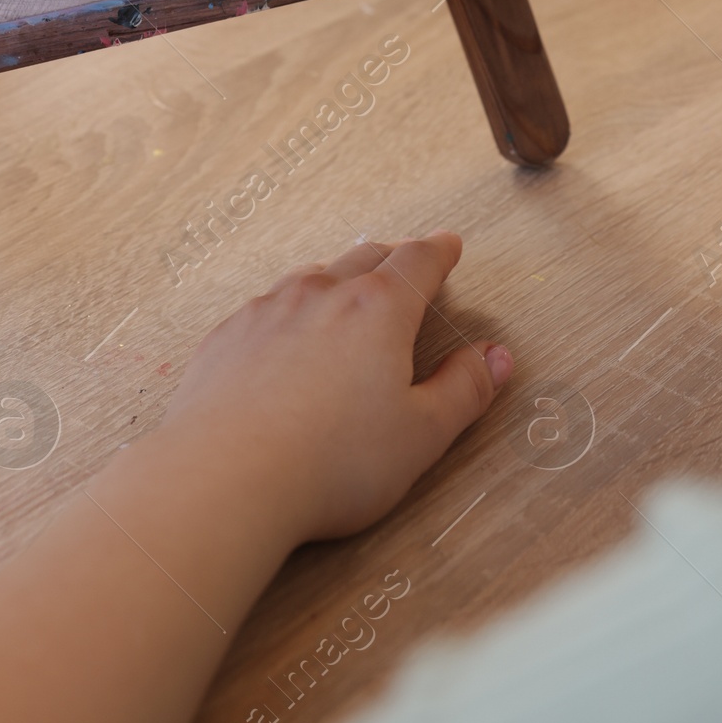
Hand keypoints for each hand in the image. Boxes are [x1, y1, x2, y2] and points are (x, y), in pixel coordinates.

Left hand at [158, 233, 510, 547]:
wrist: (225, 477)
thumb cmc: (330, 464)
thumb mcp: (421, 436)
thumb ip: (463, 390)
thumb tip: (496, 357)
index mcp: (378, 310)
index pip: (418, 261)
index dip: (438, 252)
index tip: (448, 245)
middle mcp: (321, 295)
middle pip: (364, 258)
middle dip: (390, 259)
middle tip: (404, 265)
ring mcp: (268, 311)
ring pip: (312, 278)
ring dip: (337, 280)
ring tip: (347, 294)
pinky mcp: (228, 337)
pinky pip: (266, 307)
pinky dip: (288, 312)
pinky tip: (286, 338)